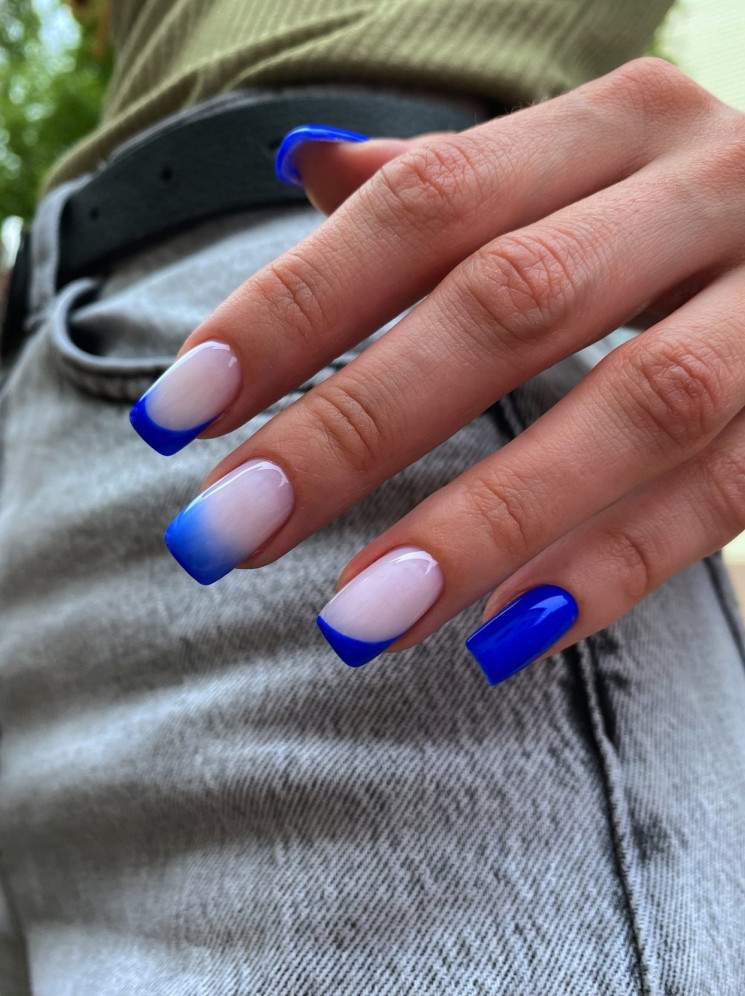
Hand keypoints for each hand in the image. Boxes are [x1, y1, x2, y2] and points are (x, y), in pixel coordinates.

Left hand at [130, 58, 744, 683]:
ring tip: (354, 623)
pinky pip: (722, 497)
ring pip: (631, 408)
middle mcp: (706, 189)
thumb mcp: (578, 167)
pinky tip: (504, 639)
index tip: (178, 414)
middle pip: (507, 303)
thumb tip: (303, 166)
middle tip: (227, 532)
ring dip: (479, 522)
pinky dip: (613, 568)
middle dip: (356, 425)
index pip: (423, 205)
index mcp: (616, 125)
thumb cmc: (678, 213)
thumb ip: (453, 182)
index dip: (294, 308)